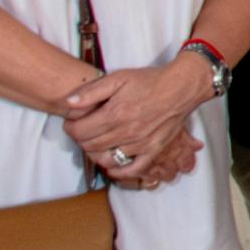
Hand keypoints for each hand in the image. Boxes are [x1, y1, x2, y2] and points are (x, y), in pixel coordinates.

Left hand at [63, 62, 210, 188]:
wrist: (181, 88)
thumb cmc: (150, 81)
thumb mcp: (118, 78)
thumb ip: (92, 91)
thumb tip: (69, 103)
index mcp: (114, 114)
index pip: (79, 131)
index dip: (70, 127)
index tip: (72, 122)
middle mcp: (125, 132)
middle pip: (90, 146)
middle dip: (81, 139)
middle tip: (83, 130)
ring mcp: (140, 144)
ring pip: (107, 159)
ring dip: (96, 154)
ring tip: (96, 144)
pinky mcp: (153, 150)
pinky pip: (132, 169)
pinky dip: (119, 171)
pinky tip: (113, 166)